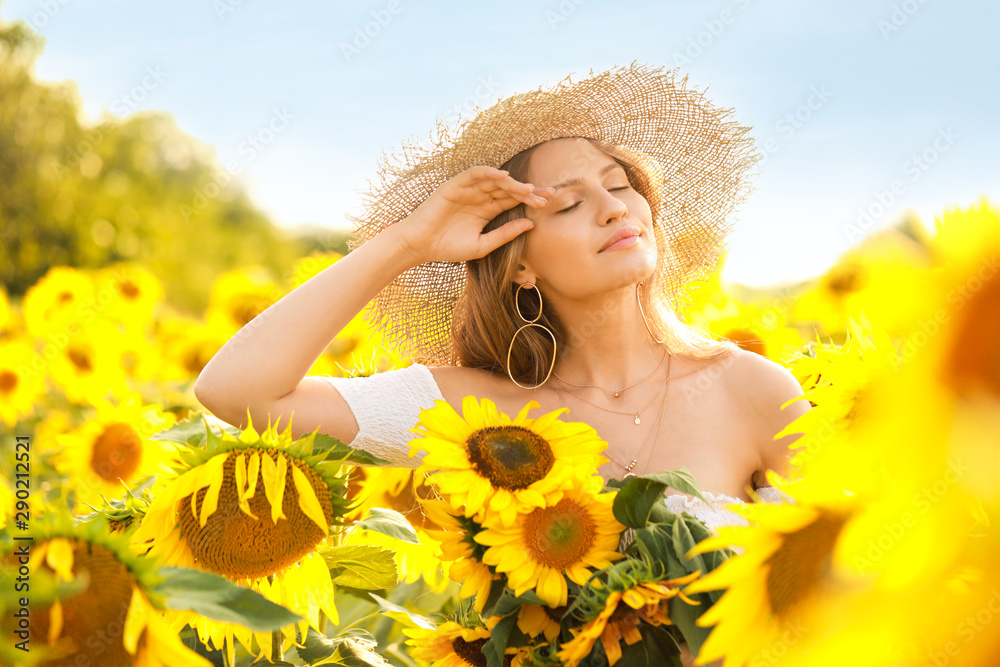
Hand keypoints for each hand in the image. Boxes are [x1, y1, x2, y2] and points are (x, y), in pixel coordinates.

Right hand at [391, 166, 552, 264]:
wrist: (420, 246)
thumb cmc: (448, 247)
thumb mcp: (483, 245)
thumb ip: (505, 235)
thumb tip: (531, 224)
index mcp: (488, 210)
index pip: (513, 201)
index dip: (530, 200)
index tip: (548, 203)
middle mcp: (480, 197)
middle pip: (508, 189)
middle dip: (527, 191)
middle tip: (546, 195)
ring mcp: (468, 190)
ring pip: (495, 180)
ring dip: (512, 183)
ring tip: (528, 189)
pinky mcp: (455, 185)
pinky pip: (474, 174)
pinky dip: (489, 173)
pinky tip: (503, 176)